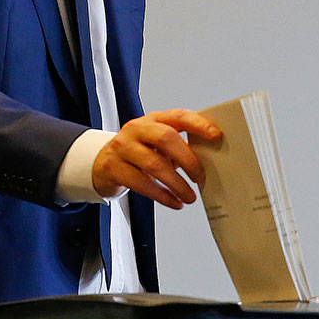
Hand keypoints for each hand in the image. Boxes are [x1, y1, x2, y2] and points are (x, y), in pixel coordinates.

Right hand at [92, 108, 220, 208]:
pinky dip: (162, 195)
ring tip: (190, 197)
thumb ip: (179, 146)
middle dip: (188, 159)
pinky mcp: (113, 167)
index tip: (216, 135)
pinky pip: (141, 183)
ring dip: (176, 183)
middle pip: (166, 138)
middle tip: (201, 177)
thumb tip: (210, 159)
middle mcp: (136, 129)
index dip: (198, 124)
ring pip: (154, 164)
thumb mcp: (157, 144)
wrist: (101, 163)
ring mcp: (122, 147)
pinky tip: (174, 202)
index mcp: (153, 119)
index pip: (178, 116)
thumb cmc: (139, 153)